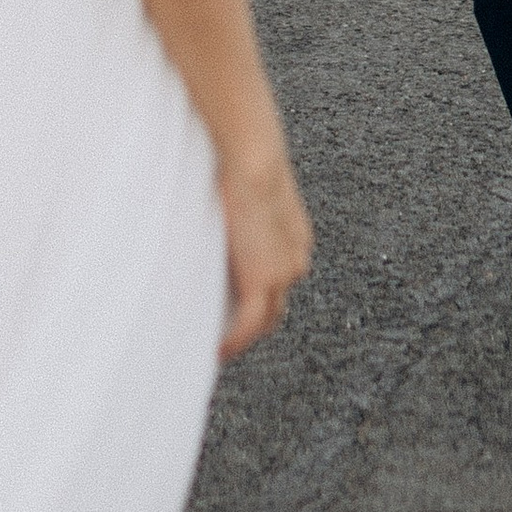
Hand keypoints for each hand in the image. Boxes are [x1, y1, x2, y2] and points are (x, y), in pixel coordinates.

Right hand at [219, 143, 312, 361]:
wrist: (253, 159)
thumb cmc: (244, 159)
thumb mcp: (243, 189)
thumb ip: (236, 207)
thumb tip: (216, 204)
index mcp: (294, 237)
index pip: (279, 276)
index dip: (260, 294)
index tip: (236, 304)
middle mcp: (295, 258)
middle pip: (276, 303)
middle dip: (253, 322)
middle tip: (225, 333)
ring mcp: (283, 272)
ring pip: (265, 319)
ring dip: (243, 336)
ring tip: (220, 347)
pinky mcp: (263, 281)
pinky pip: (248, 324)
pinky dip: (234, 340)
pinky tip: (218, 351)